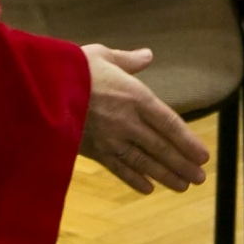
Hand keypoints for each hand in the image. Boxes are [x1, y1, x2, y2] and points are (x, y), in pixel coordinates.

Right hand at [80, 44, 208, 193]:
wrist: (40, 90)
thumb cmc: (73, 68)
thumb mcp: (103, 55)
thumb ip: (128, 60)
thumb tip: (147, 55)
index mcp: (135, 96)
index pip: (169, 123)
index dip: (188, 141)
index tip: (203, 155)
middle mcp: (128, 121)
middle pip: (161, 147)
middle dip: (182, 164)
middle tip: (200, 178)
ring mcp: (111, 139)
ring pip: (144, 162)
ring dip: (165, 175)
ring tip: (183, 186)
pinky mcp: (93, 151)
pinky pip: (119, 169)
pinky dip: (134, 180)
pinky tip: (148, 188)